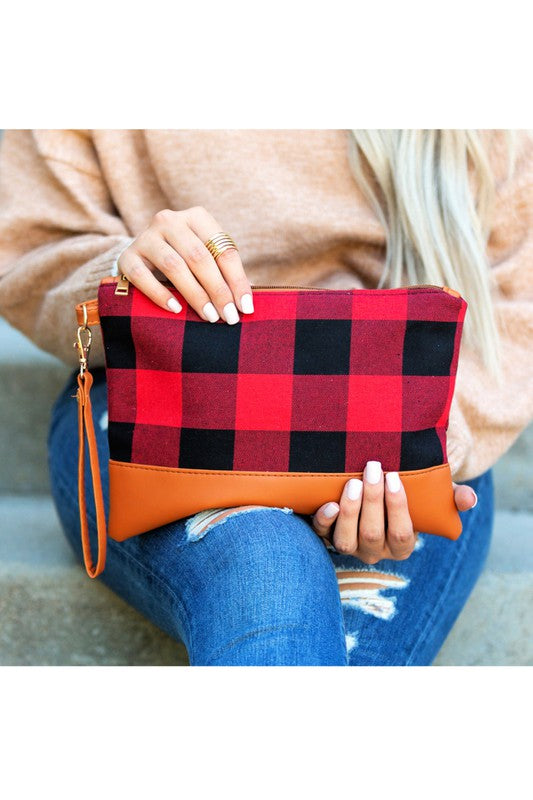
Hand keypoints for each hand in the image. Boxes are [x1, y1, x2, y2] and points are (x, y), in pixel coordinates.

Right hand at [117, 206, 252, 323]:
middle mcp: (170, 221)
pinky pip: (143, 276)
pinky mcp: (127, 256)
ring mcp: (146, 237)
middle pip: (199, 257)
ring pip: (174, 266)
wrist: (141, 257)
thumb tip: (246, 301)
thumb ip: (223, 273)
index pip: (223, 250)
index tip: (246, 307)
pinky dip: (160, 294)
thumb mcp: (205, 259)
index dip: (237, 280)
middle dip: (218, 290)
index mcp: (197, 217)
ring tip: (209, 316)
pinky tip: (176, 309)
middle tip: (229, 317)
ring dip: (195, 295)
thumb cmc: (183, 260)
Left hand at [311, 460, 477, 563]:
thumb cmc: (406, 494)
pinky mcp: (328, 535)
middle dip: (372, 501)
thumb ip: (452, 498)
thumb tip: (469, 498)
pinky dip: (324, 521)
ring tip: (353, 482)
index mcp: (401, 545)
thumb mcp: (431, 496)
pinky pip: (322, 535)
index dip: (397, 508)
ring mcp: (350, 545)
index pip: (402, 534)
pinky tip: (329, 504)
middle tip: (373, 468)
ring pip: (347, 540)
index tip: (394, 478)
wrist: (374, 491)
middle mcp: (375, 551)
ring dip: (350, 511)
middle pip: (373, 534)